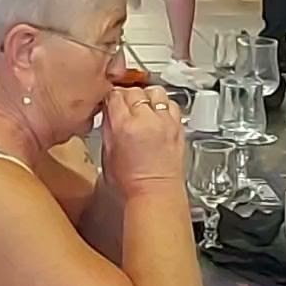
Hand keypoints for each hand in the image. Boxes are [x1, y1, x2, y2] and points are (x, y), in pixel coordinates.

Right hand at [100, 85, 186, 199]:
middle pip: (134, 90)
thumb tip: (108, 112)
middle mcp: (146, 119)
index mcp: (124, 125)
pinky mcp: (178, 127)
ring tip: (142, 106)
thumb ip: (108, 127)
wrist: (155, 194)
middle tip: (123, 105)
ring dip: (146, 96)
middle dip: (126, 95)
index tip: (109, 100)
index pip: (114, 95)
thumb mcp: (107, 153)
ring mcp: (165, 122)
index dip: (110, 96)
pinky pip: (171, 105)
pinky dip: (163, 105)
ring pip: (155, 91)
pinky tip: (158, 113)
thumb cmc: (131, 183)